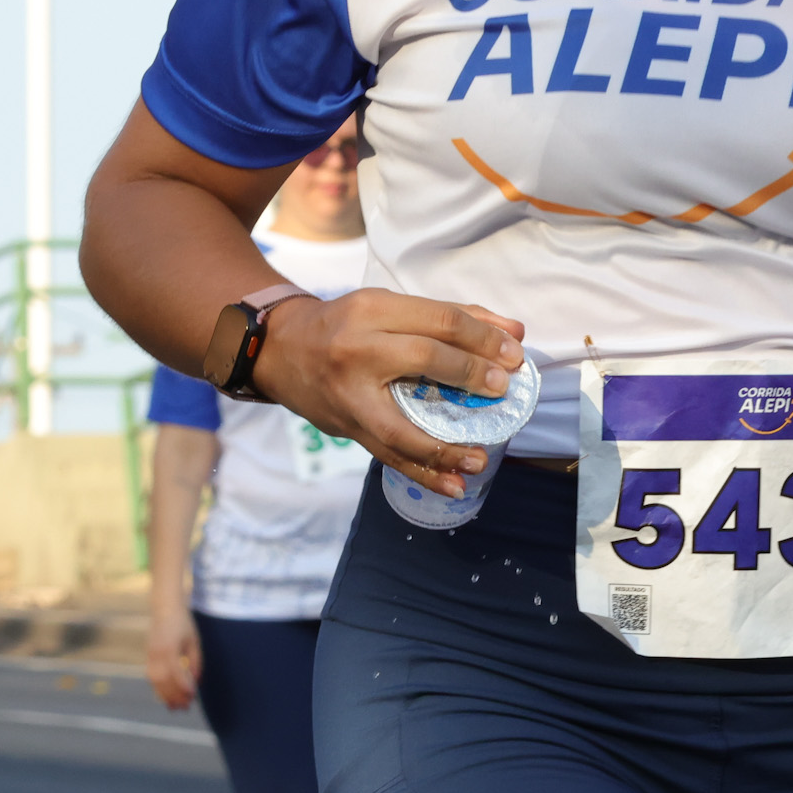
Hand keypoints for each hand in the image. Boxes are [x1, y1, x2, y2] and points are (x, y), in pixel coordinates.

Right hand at [147, 607, 201, 711]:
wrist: (164, 608)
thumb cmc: (183, 623)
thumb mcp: (194, 641)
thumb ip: (196, 662)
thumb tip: (196, 682)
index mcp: (169, 649)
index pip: (176, 674)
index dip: (184, 687)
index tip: (193, 696)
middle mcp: (156, 654)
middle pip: (164, 681)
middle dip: (174, 696)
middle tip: (185, 708)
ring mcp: (150, 655)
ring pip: (155, 681)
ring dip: (164, 696)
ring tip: (174, 707)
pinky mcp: (147, 656)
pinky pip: (151, 677)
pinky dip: (158, 688)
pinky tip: (166, 696)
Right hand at [253, 289, 524, 498]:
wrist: (278, 350)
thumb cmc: (345, 324)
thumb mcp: (388, 307)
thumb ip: (449, 317)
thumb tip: (513, 332)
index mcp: (373, 309)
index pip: (439, 320)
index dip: (482, 337)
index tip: (514, 353)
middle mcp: (357, 348)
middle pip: (424, 359)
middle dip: (471, 375)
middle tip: (504, 391)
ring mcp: (348, 394)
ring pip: (401, 424)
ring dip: (446, 447)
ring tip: (480, 458)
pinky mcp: (345, 428)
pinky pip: (388, 456)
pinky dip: (423, 474)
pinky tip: (453, 485)